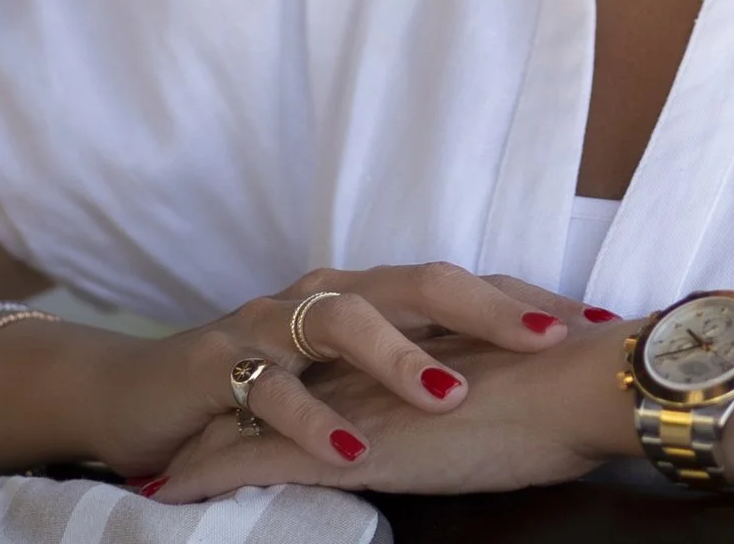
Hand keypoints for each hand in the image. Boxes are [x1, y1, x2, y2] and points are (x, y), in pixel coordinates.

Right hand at [62, 264, 598, 484]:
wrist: (138, 396)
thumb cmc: (264, 390)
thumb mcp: (350, 383)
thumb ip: (417, 373)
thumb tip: (522, 386)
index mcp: (369, 293)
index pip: (461, 286)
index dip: (527, 302)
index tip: (595, 325)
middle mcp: (327, 293)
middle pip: (419, 282)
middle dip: (488, 310)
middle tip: (549, 340)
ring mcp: (272, 322)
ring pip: (346, 321)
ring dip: (400, 358)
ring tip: (449, 394)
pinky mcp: (220, 362)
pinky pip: (271, 388)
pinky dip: (312, 419)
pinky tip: (349, 449)